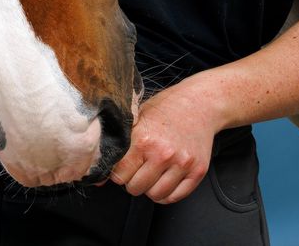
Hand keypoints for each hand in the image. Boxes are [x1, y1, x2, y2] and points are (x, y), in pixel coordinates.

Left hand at [109, 76, 217, 203]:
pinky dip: (167, 193)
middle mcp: (163, 153)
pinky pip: (175, 197)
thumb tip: (99, 178)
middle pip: (135, 188)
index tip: (122, 166)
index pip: (119, 174)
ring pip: (155, 195)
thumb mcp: (138, 118)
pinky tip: (165, 178)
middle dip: (132, 180)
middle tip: (138, 168)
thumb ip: (120, 144)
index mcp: (144, 139)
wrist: (199, 102)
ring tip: (152, 171)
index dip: (117, 172)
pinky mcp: (197, 171)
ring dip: (150, 187)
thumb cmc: (166, 108)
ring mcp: (182, 164)